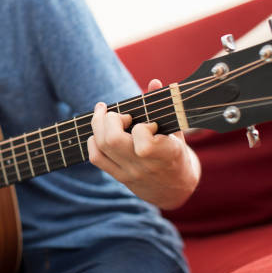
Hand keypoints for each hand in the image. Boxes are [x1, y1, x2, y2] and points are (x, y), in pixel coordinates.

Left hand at [87, 79, 200, 209]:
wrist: (175, 190)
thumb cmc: (177, 153)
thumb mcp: (177, 132)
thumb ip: (166, 107)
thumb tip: (155, 82)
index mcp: (165, 154)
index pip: (143, 142)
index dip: (142, 127)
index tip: (150, 124)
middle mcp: (144, 166)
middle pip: (112, 140)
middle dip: (111, 119)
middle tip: (122, 115)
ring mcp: (128, 172)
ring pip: (101, 146)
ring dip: (98, 124)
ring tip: (104, 114)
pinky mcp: (118, 176)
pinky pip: (96, 158)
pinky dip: (93, 140)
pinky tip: (100, 131)